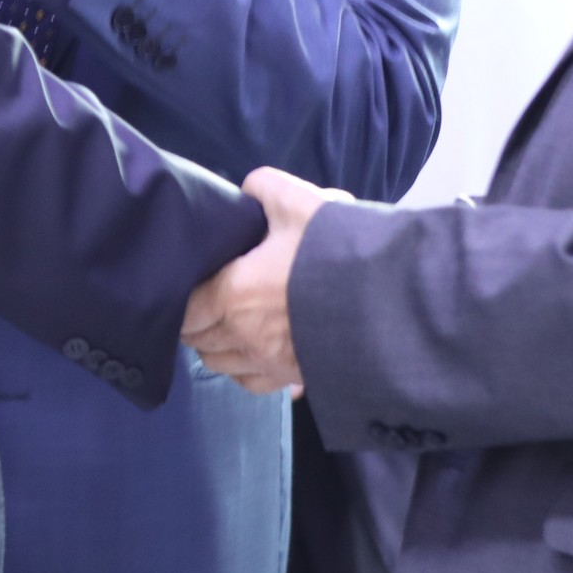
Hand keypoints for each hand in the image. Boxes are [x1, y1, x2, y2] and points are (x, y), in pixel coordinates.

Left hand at [185, 167, 341, 395]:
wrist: (391, 300)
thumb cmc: (334, 250)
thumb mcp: (297, 201)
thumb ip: (263, 189)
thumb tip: (248, 192)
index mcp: (233, 296)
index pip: (185, 310)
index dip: (182, 299)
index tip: (190, 285)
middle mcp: (244, 337)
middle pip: (199, 342)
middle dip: (197, 324)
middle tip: (207, 302)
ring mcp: (270, 363)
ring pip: (223, 366)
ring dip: (219, 348)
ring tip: (229, 328)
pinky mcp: (296, 379)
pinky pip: (257, 383)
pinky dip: (249, 369)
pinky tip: (259, 353)